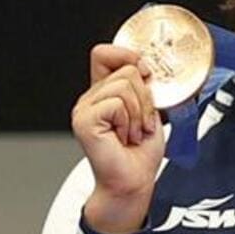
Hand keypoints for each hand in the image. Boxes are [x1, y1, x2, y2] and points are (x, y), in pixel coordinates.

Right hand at [72, 44, 163, 233]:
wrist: (134, 180)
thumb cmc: (140, 151)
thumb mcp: (150, 109)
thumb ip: (145, 86)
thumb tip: (148, 66)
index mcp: (103, 92)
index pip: (105, 53)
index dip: (129, 56)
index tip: (146, 76)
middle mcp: (90, 98)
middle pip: (127, 69)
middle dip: (146, 98)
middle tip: (141, 123)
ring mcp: (84, 109)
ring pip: (125, 85)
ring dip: (140, 112)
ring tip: (133, 132)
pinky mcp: (85, 120)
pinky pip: (117, 103)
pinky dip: (130, 121)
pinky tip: (125, 137)